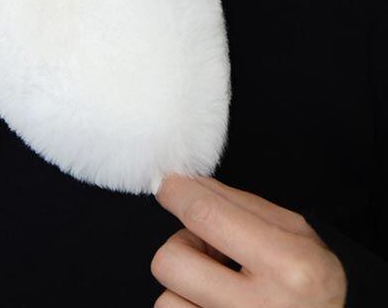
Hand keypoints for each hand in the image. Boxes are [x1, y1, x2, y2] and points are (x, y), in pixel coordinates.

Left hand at [151, 174, 346, 306]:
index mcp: (288, 266)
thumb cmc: (311, 281)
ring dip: (183, 286)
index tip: (166, 185)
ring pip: (166, 299)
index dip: (177, 193)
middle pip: (172, 260)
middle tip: (208, 249)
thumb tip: (185, 183)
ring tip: (217, 286)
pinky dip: (187, 307)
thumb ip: (238, 204)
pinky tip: (213, 305)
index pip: (206, 216)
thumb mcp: (294, 232)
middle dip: (181, 246)